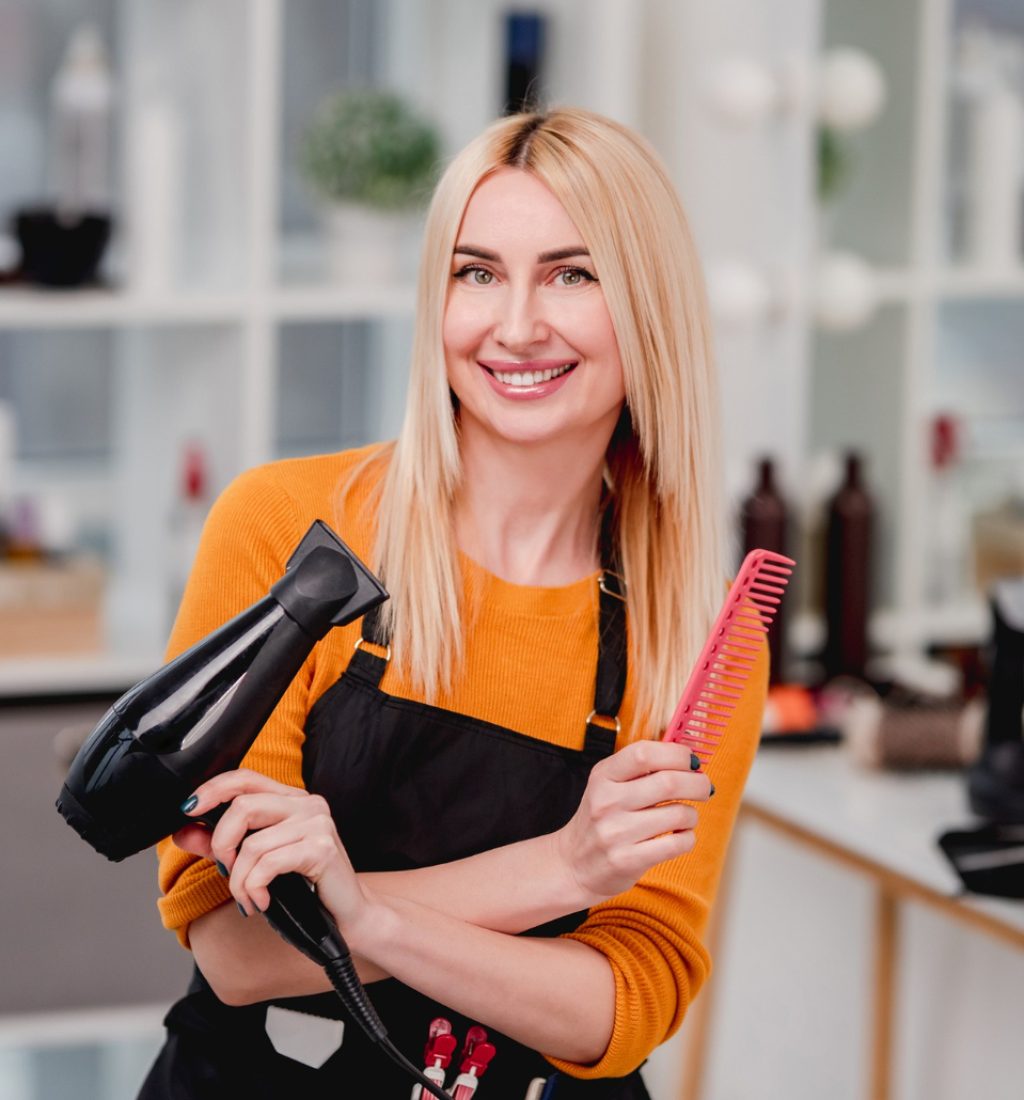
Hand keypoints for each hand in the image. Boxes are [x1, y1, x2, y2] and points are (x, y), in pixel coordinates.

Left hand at [174, 769, 367, 926]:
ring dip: (238, 880)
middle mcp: (307, 804)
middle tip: (226, 871)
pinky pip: (268, 864)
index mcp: (292, 800)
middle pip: (243, 806)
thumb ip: (222, 845)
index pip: (246, 778)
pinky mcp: (322, 848)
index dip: (213, 788)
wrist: (347, 915)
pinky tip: (262, 902)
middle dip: (221, 844)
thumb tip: (183, 831)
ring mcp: (317, 823)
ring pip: (252, 843)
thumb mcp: (258, 863)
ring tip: (248, 898)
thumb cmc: (305, 888)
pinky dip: (255, 888)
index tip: (188, 808)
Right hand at [553, 740, 712, 901]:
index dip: (676, 754)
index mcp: (603, 775)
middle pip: (669, 782)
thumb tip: (688, 757)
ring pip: (679, 814)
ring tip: (685, 817)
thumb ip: (642, 768)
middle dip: (698, 783)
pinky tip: (678, 836)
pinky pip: (677, 844)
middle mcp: (607, 801)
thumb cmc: (601, 819)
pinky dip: (688, 838)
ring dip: (692, 814)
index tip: (690, 761)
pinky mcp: (628, 860)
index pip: (644, 754)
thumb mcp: (609, 784)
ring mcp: (616, 832)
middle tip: (703, 787)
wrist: (574, 863)